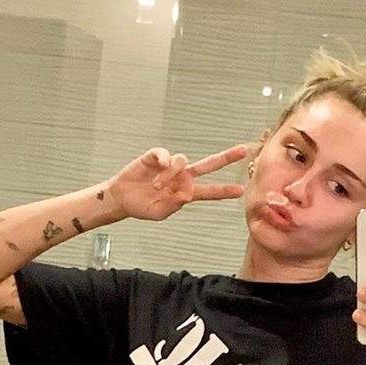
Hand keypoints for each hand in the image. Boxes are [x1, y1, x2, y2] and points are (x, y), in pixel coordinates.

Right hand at [106, 144, 247, 221]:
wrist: (122, 198)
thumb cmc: (142, 207)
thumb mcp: (159, 213)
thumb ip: (174, 205)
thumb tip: (186, 194)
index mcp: (186, 192)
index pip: (209, 191)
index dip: (224, 191)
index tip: (240, 190)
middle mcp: (182, 177)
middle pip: (208, 165)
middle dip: (225, 158)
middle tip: (243, 151)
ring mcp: (170, 166)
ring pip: (182, 161)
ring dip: (170, 175)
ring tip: (157, 187)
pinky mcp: (156, 157)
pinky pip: (166, 154)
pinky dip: (165, 160)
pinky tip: (161, 166)